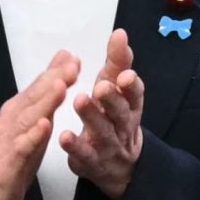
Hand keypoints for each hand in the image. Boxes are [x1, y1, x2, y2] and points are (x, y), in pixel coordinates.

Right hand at [0, 50, 81, 199]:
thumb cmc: (11, 156)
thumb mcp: (31, 124)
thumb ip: (45, 97)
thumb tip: (60, 68)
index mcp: (19, 111)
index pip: (39, 87)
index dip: (56, 71)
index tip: (74, 57)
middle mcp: (11, 121)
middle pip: (34, 97)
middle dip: (53, 79)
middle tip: (71, 64)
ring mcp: (8, 141)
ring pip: (28, 118)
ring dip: (44, 101)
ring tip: (60, 86)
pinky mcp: (7, 164)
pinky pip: (22, 148)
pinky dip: (32, 136)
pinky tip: (44, 126)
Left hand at [61, 28, 145, 199]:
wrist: (119, 165)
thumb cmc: (114, 118)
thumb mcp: (117, 90)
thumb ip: (117, 63)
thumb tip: (120, 34)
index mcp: (130, 107)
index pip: (135, 95)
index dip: (131, 86)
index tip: (125, 74)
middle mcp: (122, 127)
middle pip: (121, 113)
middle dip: (112, 100)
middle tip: (101, 87)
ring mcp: (108, 146)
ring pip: (103, 132)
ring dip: (91, 117)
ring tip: (79, 101)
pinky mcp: (92, 162)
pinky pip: (84, 155)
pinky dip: (75, 146)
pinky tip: (64, 136)